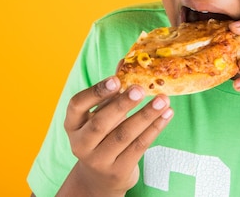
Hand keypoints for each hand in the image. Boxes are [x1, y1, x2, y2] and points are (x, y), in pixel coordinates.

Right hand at [60, 76, 173, 196]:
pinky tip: (166, 115)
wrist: (101, 177)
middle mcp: (81, 143)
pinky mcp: (118, 171)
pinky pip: (139, 146)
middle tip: (141, 89)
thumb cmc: (102, 135)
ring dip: (146, 115)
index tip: (116, 79)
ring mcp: (98, 160)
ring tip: (163, 100)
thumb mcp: (100, 113)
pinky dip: (155, 128)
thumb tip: (126, 61)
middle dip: (123, 104)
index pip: (77, 105)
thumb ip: (112, 91)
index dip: (96, 92)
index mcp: (73, 124)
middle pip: (101, 123)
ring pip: (124, 135)